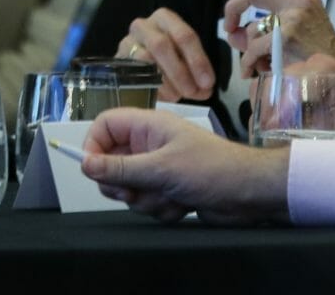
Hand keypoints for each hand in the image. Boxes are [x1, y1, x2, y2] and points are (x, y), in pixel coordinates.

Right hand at [79, 107, 289, 224]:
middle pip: (111, 163)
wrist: (250, 194)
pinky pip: (146, 202)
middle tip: (137, 189)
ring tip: (171, 197)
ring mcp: (158, 168)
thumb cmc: (213, 169)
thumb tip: (84, 164)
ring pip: (129, 188)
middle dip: (124, 184)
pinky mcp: (167, 189)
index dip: (93, 146)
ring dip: (147, 200)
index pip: (104, 126)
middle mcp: (150, 144)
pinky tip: (182, 205)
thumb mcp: (160, 170)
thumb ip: (119, 169)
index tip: (92, 169)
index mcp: (147, 126)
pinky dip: (161, 209)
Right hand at [116, 8, 214, 101]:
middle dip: (179, 72)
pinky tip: (164, 96)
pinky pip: (134, 74)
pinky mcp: (118, 60)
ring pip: (145, 60)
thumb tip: (204, 90)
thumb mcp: (186, 57)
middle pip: (161, 45)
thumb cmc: (170, 56)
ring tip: (178, 95)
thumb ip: (197, 72)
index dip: (198, 61)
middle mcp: (143, 26)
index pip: (184, 35)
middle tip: (192, 92)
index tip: (207, 83)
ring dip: (165, 82)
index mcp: (166, 19)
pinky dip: (152, 87)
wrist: (142, 62)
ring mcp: (127, 42)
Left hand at [218, 0, 334, 76]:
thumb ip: (261, 29)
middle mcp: (301, 1)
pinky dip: (248, 62)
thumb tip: (231, 34)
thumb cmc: (318, 56)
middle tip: (227, 24)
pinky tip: (251, 71)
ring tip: (250, 62)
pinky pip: (255, 48)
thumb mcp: (292, 34)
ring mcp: (295, 18)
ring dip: (246, 47)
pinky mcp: (288, 38)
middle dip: (233, 5)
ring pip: (252, 26)